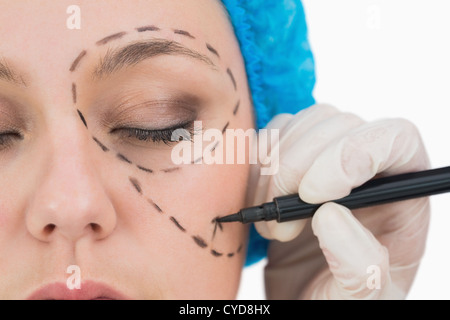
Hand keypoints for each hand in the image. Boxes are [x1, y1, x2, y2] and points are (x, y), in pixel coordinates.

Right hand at [250, 104, 429, 298]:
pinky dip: (257, 163)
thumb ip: (359, 270)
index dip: (353, 153)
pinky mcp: (294, 160)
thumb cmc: (337, 301)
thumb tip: (331, 215)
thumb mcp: (360, 302)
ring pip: (305, 122)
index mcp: (401, 198)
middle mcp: (368, 170)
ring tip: (273, 223)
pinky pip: (275, 132)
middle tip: (280, 222)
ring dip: (274, 170)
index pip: (396, 140)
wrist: (301, 299)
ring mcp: (327, 160)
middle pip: (341, 125)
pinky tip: (260, 201)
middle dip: (297, 169)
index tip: (311, 195)